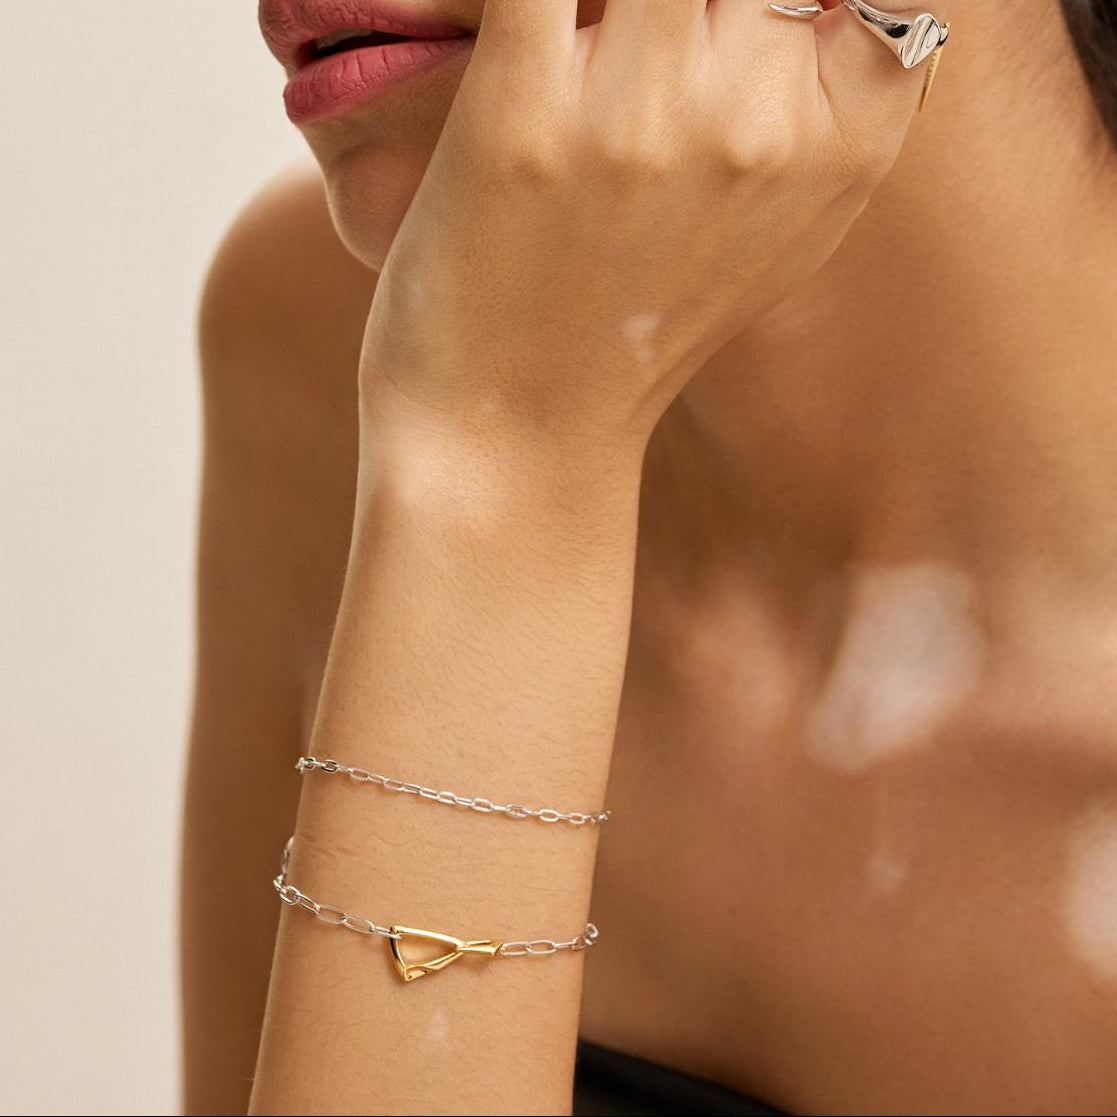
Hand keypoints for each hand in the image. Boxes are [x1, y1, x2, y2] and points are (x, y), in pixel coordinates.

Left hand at [361, 0, 945, 450]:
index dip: (787, 2)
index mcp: (842, 144)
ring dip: (612, 4)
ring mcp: (644, 114)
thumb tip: (837, 6)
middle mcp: (760, 120)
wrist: (519, 430)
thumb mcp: (781, 235)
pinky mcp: (521, 109)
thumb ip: (829, 111)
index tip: (728, 37)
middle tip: (633, 59)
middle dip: (691, 7)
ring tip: (580, 50)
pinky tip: (532, 33)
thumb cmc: (636, 327)